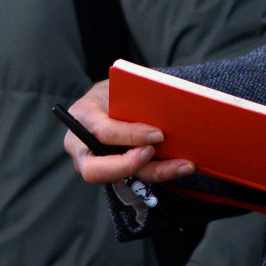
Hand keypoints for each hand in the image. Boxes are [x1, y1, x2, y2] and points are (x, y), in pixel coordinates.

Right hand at [62, 80, 195, 185]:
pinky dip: (160, 172)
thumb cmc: (111, 91)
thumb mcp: (115, 86)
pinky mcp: (116, 172)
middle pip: (95, 170)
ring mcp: (98, 164)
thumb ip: (129, 96)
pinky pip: (137, 178)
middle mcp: (82, 148)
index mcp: (81, 118)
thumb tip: (161, 103)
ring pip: (122, 179)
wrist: (108, 101)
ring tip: (184, 164)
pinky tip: (182, 165)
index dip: (130, 135)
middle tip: (152, 152)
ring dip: (156, 172)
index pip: (102, 132)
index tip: (157, 134)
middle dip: (127, 165)